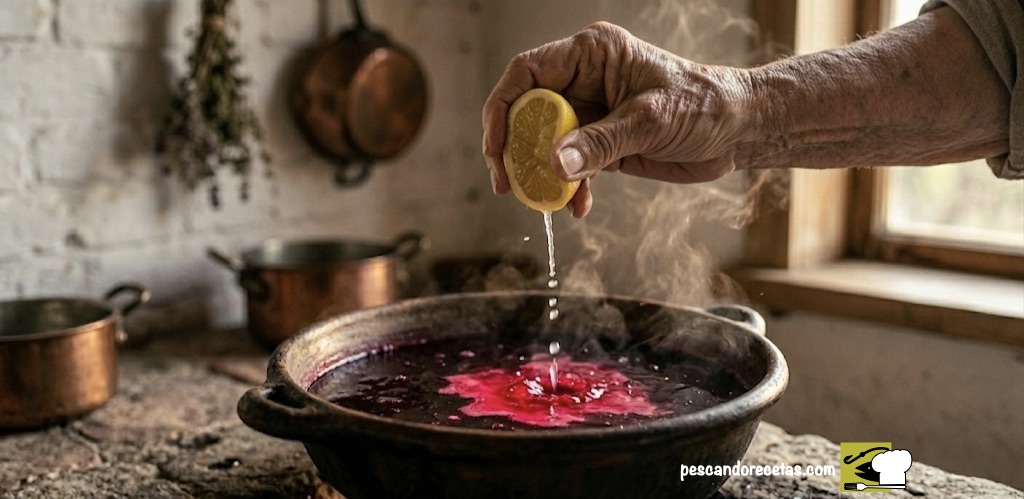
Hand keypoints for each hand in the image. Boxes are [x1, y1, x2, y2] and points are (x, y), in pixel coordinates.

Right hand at [482, 22, 751, 217]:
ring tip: (543, 202)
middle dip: (518, 150)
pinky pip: (571, 165)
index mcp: (590, 55)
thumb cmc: (704, 105)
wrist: (739, 130)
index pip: (527, 73)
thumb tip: (554, 165)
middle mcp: (584, 80)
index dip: (503, 108)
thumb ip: (600, 143)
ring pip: (546, 143)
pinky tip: (576, 207)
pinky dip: (569, 187)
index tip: (497, 149)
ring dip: (542, 175)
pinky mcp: (603, 143)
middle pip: (528, 112)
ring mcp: (592, 113)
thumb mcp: (649, 121)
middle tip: (512, 184)